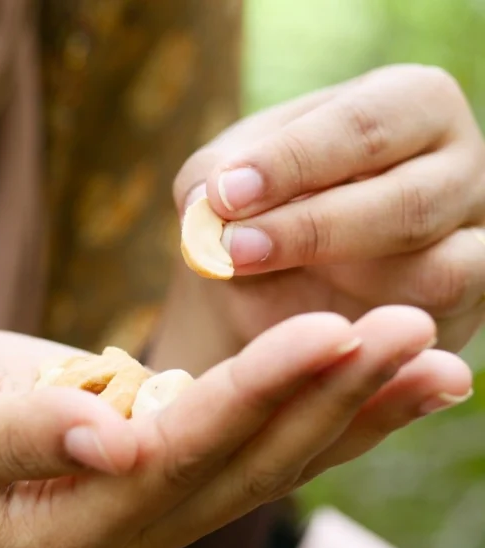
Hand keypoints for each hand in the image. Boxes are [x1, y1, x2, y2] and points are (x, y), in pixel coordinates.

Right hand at [0, 307, 470, 547]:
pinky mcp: (163, 463)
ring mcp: (150, 505)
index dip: (255, 396)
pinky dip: (318, 407)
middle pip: (244, 465)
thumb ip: (12, 438)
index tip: (333, 330)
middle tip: (412, 329)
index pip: (177, 459)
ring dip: (349, 408)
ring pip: (266, 459)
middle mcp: (123, 532)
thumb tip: (106, 434)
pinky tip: (376, 375)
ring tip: (433, 357)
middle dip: (329, 396)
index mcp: (63, 531)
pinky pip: (252, 439)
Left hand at [174, 64, 484, 351]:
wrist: (283, 275)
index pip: (365, 124)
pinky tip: (304, 315)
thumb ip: (211, 180)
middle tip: (233, 248)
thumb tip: (208, 202)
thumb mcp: (230, 177)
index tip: (226, 195)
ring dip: (341, 284)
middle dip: (312, 228)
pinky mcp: (467, 302)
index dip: (293, 161)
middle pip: (409, 200)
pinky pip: (432, 320)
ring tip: (254, 275)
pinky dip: (368, 325)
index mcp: (409, 104)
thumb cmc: (266, 204)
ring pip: (436, 269)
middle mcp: (458, 164)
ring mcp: (474, 238)